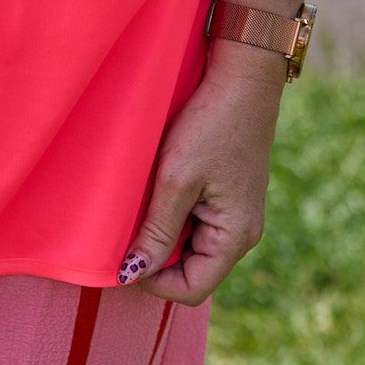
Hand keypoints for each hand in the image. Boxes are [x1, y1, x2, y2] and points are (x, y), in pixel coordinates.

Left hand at [119, 43, 284, 304]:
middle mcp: (241, 232)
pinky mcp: (229, 193)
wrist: (243, 76)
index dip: (153, 281)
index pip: (192, 288)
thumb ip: (156, 230)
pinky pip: (196, 219)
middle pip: (191, 268)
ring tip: (140, 202)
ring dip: (162, 231)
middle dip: (156, 255)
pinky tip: (156, 188)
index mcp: (235, 237)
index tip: (121, 258)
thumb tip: (132, 274)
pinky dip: (173, 212)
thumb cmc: (211, 124)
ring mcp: (236, 212)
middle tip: (125, 226)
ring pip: (191, 243)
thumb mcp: (176, 178)